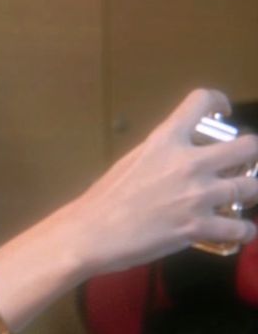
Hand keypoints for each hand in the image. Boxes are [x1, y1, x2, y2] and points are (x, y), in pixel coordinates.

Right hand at [69, 89, 257, 276]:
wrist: (92, 232)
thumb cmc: (105, 198)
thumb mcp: (133, 160)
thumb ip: (162, 153)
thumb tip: (177, 156)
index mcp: (166, 139)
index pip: (202, 100)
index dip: (218, 101)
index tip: (222, 113)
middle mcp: (189, 162)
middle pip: (247, 146)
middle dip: (250, 153)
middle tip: (242, 164)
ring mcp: (197, 196)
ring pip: (251, 187)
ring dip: (250, 193)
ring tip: (244, 200)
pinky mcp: (198, 228)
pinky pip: (240, 229)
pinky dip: (244, 231)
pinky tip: (240, 231)